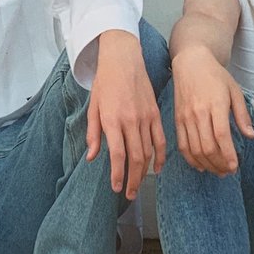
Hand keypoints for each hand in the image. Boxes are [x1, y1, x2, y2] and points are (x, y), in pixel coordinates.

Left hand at [86, 31, 165, 200]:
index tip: (116, 188)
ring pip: (148, 152)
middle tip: (129, 194)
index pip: (118, 155)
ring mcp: (146, 117)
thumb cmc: (105, 82)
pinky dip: (160, 156)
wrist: (124, 59)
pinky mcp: (156, 114)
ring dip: (144, 172)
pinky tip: (157, 169)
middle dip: (133, 180)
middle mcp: (131, 121)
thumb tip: (93, 158)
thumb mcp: (93, 107)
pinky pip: (160, 140)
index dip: (118, 175)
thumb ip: (94, 134)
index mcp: (113, 120)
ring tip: (138, 185)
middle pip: (136, 158)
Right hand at [171, 46, 253, 176]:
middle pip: (207, 147)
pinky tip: (200, 166)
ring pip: (194, 149)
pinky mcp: (177, 120)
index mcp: (216, 104)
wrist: (190, 63)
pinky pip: (182, 145)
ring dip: (207, 165)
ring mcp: (186, 117)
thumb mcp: (235, 91)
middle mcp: (199, 113)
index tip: (235, 166)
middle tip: (228, 171)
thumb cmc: (215, 76)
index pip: (221, 136)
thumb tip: (250, 136)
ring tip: (217, 171)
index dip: (228, 155)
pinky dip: (191, 159)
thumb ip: (242, 115)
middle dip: (219, 164)